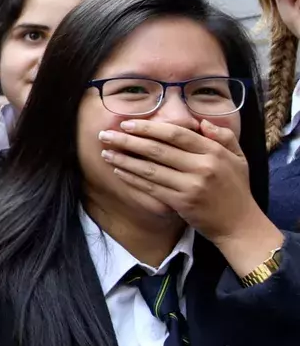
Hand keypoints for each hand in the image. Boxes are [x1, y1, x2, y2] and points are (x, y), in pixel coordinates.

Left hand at [98, 119, 282, 271]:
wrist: (240, 224)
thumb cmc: (236, 188)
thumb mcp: (238, 157)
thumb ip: (223, 136)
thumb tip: (201, 122)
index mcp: (213, 151)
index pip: (176, 134)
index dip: (149, 127)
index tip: (127, 124)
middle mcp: (202, 167)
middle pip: (158, 149)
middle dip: (128, 140)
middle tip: (105, 134)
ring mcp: (191, 186)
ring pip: (150, 169)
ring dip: (124, 160)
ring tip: (106, 152)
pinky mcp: (182, 203)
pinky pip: (151, 188)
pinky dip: (133, 179)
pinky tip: (119, 171)